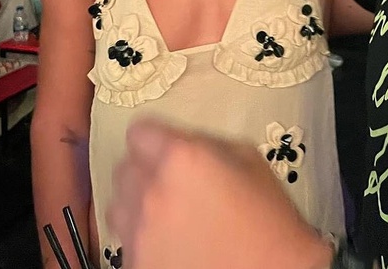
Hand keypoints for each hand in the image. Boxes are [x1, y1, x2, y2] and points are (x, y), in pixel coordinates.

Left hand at [108, 120, 331, 268]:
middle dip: (145, 168)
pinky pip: (127, 240)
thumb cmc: (268, 222)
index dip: (153, 136)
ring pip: (118, 204)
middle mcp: (153, 193)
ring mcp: (141, 234)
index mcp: (182, 159)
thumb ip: (208, 142)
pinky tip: (173, 240)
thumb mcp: (249, 160)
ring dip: (137, 203)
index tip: (161, 143)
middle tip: (170, 179)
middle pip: (124, 166)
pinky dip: (143, 237)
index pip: (139, 132)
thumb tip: (184, 141)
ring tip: (168, 212)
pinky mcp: (138, 265)